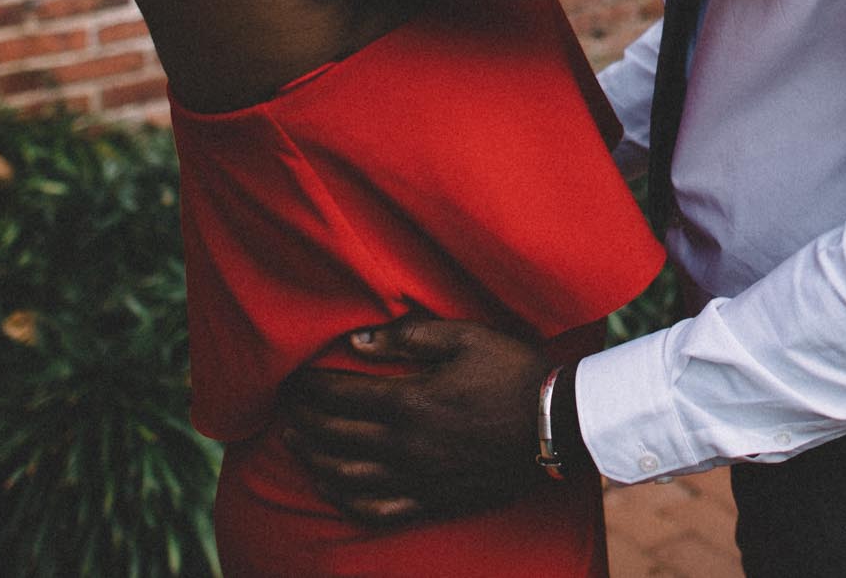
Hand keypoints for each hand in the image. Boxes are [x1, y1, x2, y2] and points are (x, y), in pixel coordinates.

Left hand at [279, 318, 553, 527]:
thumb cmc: (515, 371)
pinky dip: (345, 499)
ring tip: (295, 443)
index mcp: (409, 400)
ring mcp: (417, 478)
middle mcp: (404, 445)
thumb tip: (354, 341)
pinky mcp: (433, 500)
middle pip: (332, 436)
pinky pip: (375, 509)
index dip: (307, 386)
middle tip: (286, 406)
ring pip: (344, 477)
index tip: (291, 378)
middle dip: (301, 419)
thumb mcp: (466, 336)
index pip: (338, 394)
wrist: (559, 423)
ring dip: (312, 459)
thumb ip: (408, 335)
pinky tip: (332, 487)